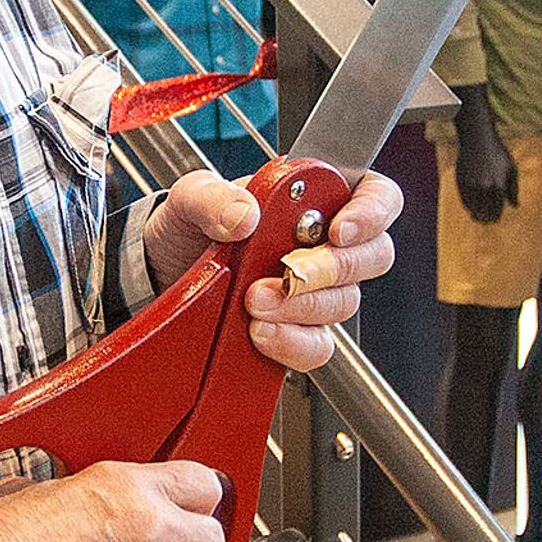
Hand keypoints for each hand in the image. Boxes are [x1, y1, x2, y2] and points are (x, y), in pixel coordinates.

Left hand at [140, 166, 403, 370]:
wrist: (164, 276)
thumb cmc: (191, 228)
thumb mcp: (191, 199)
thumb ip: (214, 197)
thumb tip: (244, 214)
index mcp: (315, 198)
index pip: (377, 195)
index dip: (373, 212)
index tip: (341, 230)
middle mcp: (324, 245)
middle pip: (372, 256)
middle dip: (333, 268)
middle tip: (290, 271)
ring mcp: (316, 292)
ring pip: (344, 303)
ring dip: (302, 306)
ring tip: (254, 300)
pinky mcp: (297, 331)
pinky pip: (318, 346)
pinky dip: (292, 342)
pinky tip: (260, 332)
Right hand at [448, 88, 518, 224]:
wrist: (477, 138)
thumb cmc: (497, 153)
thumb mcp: (511, 169)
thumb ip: (513, 190)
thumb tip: (515, 206)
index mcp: (499, 186)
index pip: (497, 211)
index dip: (496, 217)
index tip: (494, 219)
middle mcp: (485, 188)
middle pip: (485, 213)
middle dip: (486, 219)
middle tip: (486, 221)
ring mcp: (472, 186)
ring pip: (473, 209)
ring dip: (476, 214)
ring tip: (477, 217)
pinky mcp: (461, 183)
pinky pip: (464, 201)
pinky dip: (468, 206)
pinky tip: (471, 206)